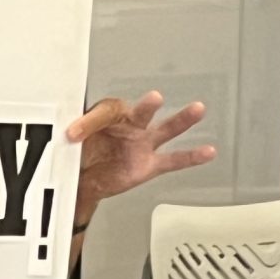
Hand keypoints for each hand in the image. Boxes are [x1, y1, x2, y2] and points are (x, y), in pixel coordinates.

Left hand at [69, 93, 215, 223]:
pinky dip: (191, 157)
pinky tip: (208, 151)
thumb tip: (71, 133)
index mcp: (109, 113)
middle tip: (155, 98)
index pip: (105, 112)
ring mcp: (142, 143)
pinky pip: (174, 159)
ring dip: (182, 119)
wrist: (83, 179)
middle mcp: (130, 124)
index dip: (89, 122)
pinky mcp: (150, 164)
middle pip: (141, 113)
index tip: (73, 133)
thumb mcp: (73, 139)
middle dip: (147, 107)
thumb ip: (77, 132)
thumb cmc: (81, 151)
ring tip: (198, 108)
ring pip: (165, 129)